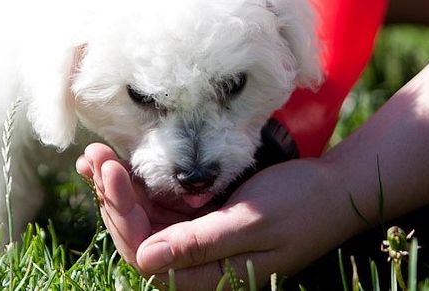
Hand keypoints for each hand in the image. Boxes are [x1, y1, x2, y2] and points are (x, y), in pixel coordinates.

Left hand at [77, 143, 353, 289]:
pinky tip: (115, 160)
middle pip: (135, 234)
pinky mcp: (195, 217)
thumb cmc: (299, 206)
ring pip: (139, 217)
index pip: (144, 252)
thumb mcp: (250, 223)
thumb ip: (199, 244)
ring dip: (116, 186)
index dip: (122, 213)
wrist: (333, 190)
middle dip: (111, 194)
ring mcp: (191, 238)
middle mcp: (193, 262)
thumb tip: (145, 261)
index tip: (112, 170)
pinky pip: (154, 203)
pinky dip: (134, 182)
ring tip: (95, 154)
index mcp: (207, 275)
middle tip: (95, 153)